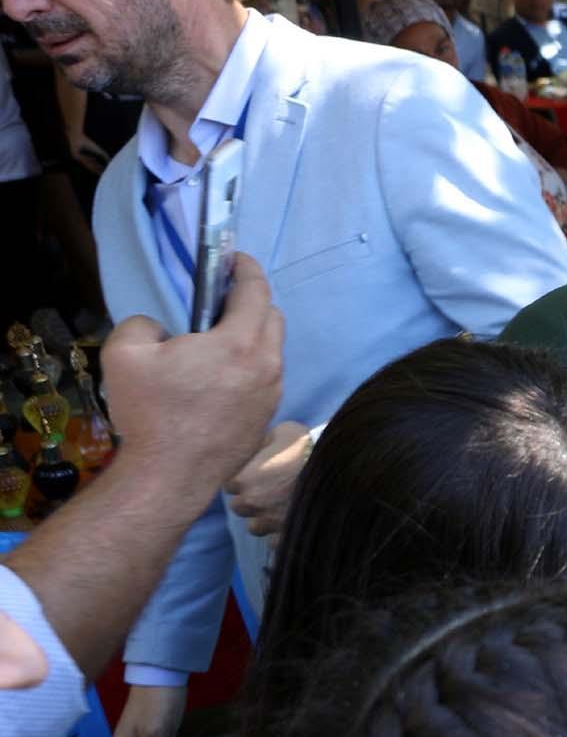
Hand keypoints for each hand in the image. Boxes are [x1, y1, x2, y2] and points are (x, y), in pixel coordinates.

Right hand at [97, 254, 284, 493]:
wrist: (169, 476)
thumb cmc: (149, 412)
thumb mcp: (124, 353)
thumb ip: (143, 324)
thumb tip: (162, 331)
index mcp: (239, 343)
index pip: (256, 291)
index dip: (246, 269)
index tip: (233, 260)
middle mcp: (267, 366)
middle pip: (272, 318)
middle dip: (250, 301)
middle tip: (219, 301)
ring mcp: (272, 395)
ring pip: (272, 351)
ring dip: (251, 336)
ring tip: (216, 341)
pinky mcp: (267, 418)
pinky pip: (265, 379)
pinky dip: (249, 367)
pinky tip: (219, 378)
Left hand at [223, 420, 315, 537]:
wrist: (341, 471)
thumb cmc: (312, 447)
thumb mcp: (285, 432)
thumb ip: (265, 442)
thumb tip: (260, 446)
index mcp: (243, 478)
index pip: (230, 484)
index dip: (245, 478)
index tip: (260, 474)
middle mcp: (251, 503)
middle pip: (239, 507)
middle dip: (253, 500)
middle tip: (272, 492)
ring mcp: (269, 522)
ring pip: (255, 528)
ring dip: (265, 520)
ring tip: (284, 509)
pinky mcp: (288, 536)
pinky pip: (277, 542)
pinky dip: (284, 534)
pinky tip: (297, 521)